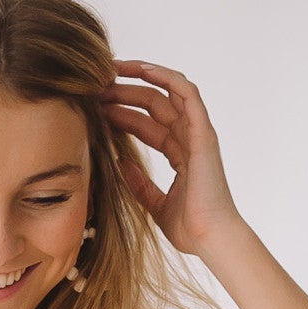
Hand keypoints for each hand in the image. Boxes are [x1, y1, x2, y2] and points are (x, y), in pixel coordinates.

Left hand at [103, 62, 243, 258]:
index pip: (147, 123)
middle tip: (96, 86)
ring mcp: (198, 133)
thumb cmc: (190, 229)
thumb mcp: (155, 204)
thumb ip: (139, 184)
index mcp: (180, 154)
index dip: (122, 112)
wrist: (211, 239)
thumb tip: (120, 163)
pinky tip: (143, 69)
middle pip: (153, 104)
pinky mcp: (203, 132)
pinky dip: (166, 77)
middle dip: (124, 92)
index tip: (97, 107)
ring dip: (140, 78)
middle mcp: (189, 138)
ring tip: (113, 69)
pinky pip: (187, 94)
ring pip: (167, 93)